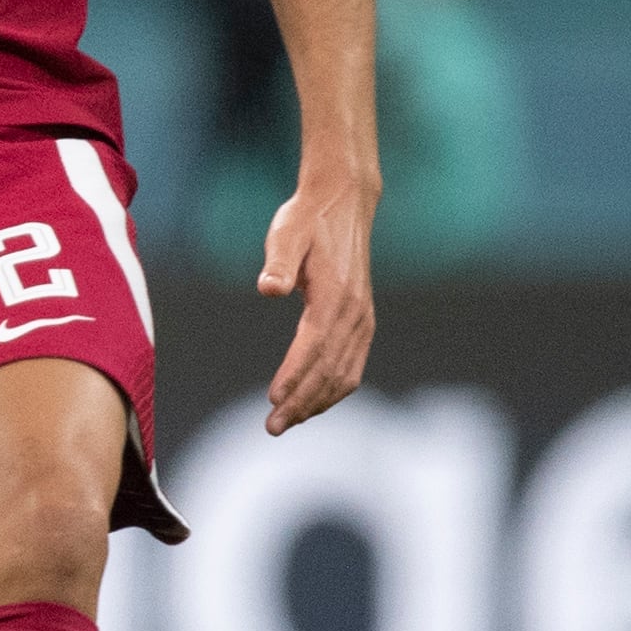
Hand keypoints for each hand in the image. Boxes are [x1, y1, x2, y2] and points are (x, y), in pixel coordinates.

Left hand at [255, 170, 375, 433]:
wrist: (343, 203)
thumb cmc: (305, 220)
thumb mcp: (285, 233)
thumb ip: (277, 261)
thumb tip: (268, 288)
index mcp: (334, 296)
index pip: (313, 348)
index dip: (294, 376)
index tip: (273, 401)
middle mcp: (355, 313)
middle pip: (329, 369)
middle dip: (302, 401)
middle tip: (272, 427)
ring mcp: (363, 319)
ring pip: (344, 373)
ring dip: (317, 401)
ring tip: (287, 422)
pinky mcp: (363, 320)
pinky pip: (353, 364)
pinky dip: (334, 388)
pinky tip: (313, 402)